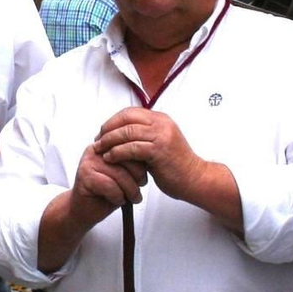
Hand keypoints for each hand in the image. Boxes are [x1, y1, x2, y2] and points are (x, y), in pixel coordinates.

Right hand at [70, 142, 145, 216]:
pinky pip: (110, 186)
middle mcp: (96, 150)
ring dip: (130, 190)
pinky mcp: (84, 177)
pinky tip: (118, 200)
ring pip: (119, 174)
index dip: (141, 162)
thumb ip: (133, 163)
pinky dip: (118, 196)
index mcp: (106, 145)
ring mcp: (88, 162)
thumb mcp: (124, 175)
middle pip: (126, 158)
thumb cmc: (106, 193)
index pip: (129, 145)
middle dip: (138, 176)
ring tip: (133, 198)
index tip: (144, 177)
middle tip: (140, 188)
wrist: (84, 210)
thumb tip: (151, 158)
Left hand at [93, 108, 210, 203]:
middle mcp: (161, 123)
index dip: (113, 121)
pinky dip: (117, 152)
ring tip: (100, 150)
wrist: (194, 179)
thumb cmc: (175, 166)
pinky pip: (131, 148)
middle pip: (126, 118)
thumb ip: (143, 137)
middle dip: (108, 129)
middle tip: (97, 140)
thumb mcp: (159, 144)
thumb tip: (119, 136)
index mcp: (160, 119)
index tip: (102, 132)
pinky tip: (110, 158)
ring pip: (127, 132)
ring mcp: (161, 135)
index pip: (130, 112)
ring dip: (109, 141)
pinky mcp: (159, 150)